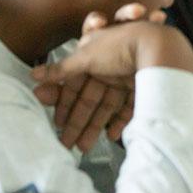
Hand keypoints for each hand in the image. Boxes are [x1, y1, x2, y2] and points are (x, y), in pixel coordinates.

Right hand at [33, 4, 164, 151]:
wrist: (159, 46)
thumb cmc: (120, 45)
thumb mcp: (86, 56)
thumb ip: (61, 69)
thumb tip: (33, 75)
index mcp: (94, 55)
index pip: (75, 85)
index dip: (65, 105)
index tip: (57, 124)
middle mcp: (110, 66)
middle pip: (91, 98)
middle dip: (78, 121)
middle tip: (68, 144)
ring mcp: (128, 77)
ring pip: (108, 105)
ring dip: (96, 126)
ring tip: (85, 147)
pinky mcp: (143, 86)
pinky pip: (129, 107)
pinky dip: (121, 121)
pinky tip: (111, 137)